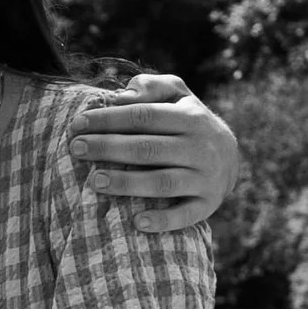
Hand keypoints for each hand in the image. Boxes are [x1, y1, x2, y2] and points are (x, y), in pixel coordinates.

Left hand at [69, 72, 238, 230]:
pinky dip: (163, 220)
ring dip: (127, 183)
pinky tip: (137, 222)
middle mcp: (200, 148)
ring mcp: (205, 178)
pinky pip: (186, 215)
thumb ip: (151, 86)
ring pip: (163, 183)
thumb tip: (122, 96)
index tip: (77, 124)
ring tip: (94, 181)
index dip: (108, 119)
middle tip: (75, 149)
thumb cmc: (188, 121)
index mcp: (190, 117)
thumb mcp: (177, 95)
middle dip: (108, 148)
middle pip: (148, 149)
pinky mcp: (208, 205)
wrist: (231, 156)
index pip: (143, 116)